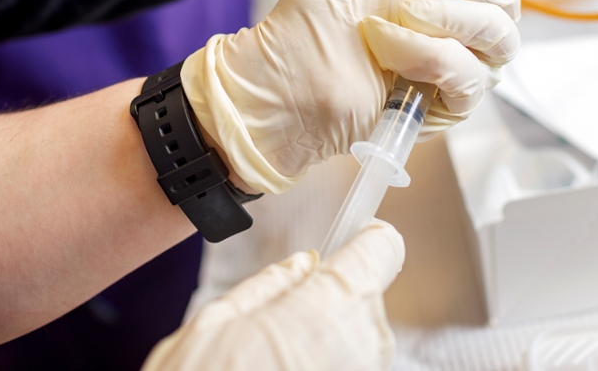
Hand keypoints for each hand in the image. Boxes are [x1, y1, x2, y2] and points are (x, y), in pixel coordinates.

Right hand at [141, 220, 403, 370]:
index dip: (366, 240)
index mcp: (327, 307)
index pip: (382, 250)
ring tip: (277, 360)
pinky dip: (330, 366)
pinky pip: (353, 368)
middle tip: (284, 319)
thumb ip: (267, 285)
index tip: (352, 239)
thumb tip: (300, 264)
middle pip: (367, 296)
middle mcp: (362, 347)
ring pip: (362, 340)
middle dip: (333, 297)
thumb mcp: (214, 324)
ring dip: (331, 340)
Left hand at [182, 0, 528, 193]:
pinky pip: (469, 76)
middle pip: (507, 4)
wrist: (286, 77)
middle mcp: (454, 28)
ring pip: (498, 39)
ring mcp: (453, 68)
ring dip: (448, 21)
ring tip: (387, 23)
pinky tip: (387, 53)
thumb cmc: (312, 17)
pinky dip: (428, 57)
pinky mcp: (446, 106)